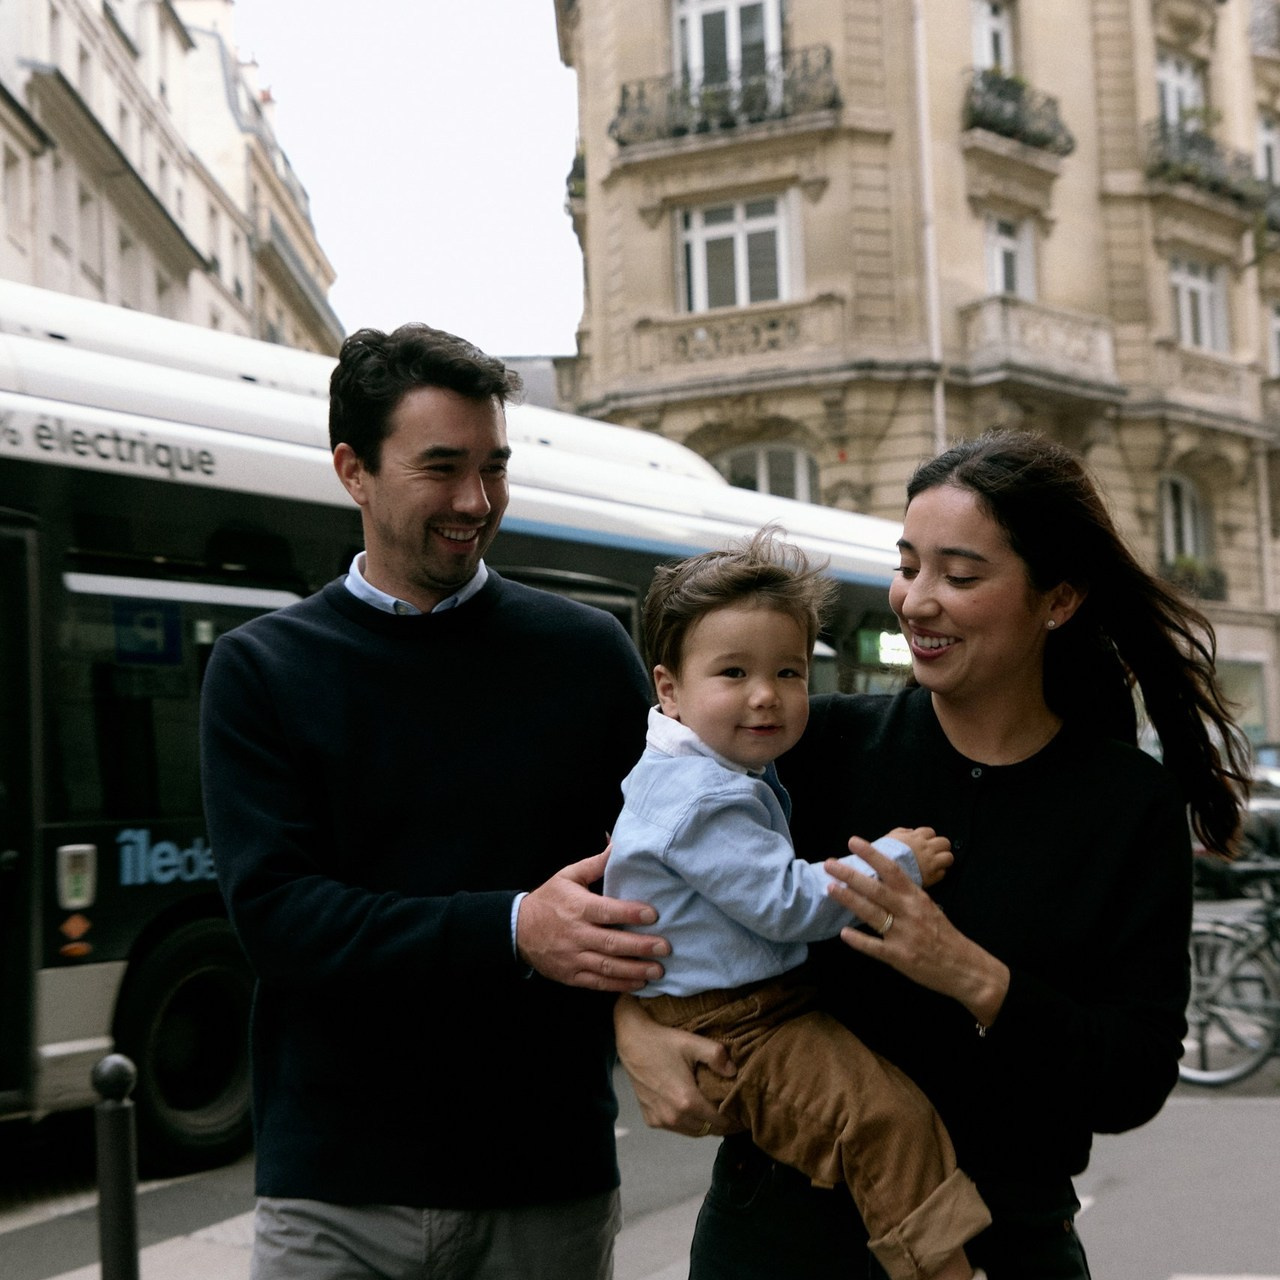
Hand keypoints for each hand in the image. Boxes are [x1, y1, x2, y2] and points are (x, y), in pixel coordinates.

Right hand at [517, 850, 669, 991]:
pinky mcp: (571, 975)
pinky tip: (638, 983)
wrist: (518, 930)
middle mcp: (576, 934)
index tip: (653, 915)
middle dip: (640, 946)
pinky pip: (597, 982)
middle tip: (665, 948)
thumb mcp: (568, 876)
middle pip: (611, 943)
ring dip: (634, 970)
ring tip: (658, 970)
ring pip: (607, 966)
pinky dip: (619, 985)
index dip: (630, 913)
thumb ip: (596, 864)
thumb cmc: (549, 900)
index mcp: (577, 907)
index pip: (607, 911)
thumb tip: (618, 845)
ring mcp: (573, 957)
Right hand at [614, 995, 735, 1136]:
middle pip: (707, 1130)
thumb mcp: (692, 1043)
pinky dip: (686, 1123)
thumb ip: (717, 1056)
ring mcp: (660, 1120)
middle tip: (732, 1113)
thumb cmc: (663, 1041)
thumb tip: (734, 1072)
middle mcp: (673, 1117)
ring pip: (692, 1132)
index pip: (720, 1122)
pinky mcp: (650, 1119)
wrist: (632, 1040)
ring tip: (714, 1112)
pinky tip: (691, 1109)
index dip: (734, 1120)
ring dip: (704, 1125)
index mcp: (687, 1102)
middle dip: (721, 1124)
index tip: (743, 1115)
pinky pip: (675, 1128)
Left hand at [825, 839, 1008, 1027]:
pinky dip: (859, 940)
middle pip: (876, 889)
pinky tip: (844, 934)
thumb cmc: (943, 934)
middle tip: (829, 864)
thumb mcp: (928, 907)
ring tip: (831, 889)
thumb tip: (880, 878)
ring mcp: (904, 934)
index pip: (892, 870)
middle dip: (850, 875)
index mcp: (916, 897)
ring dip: (849, 900)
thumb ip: (906, 895)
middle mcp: (909, 912)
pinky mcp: (899, 956)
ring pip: (872, 913)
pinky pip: (875, 947)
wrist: (964, 967)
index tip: (854, 842)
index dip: (872, 854)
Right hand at [885, 825, 952, 887]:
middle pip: (945, 842)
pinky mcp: (932, 876)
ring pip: (949, 857)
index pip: (931, 832)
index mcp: (916, 838)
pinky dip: (938, 873)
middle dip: (941, 847)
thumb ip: (902, 832)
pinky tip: (930, 874)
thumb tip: (910, 831)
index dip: (928, 837)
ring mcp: (931, 862)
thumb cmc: (884, 855)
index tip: (925, 842)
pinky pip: (943, 873)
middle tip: (935, 852)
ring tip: (936, 863)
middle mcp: (926, 848)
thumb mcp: (889, 837)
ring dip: (943, 859)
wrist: (883, 872)